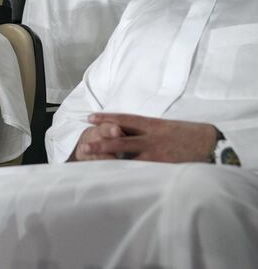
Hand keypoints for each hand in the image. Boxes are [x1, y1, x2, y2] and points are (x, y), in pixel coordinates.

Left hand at [77, 113, 217, 162]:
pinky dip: (128, 173)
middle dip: (101, 142)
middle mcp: (150, 137)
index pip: (124, 119)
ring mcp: (156, 152)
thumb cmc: (190, 134)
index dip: (106, 118)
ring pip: (127, 156)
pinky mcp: (163, 166)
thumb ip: (148, 129)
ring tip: (94, 162)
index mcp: (152, 124)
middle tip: (84, 147)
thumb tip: (128, 131)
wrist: (212, 143)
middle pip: (120, 138)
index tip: (89, 117)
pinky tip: (115, 178)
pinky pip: (142, 170)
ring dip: (109, 158)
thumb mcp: (167, 126)